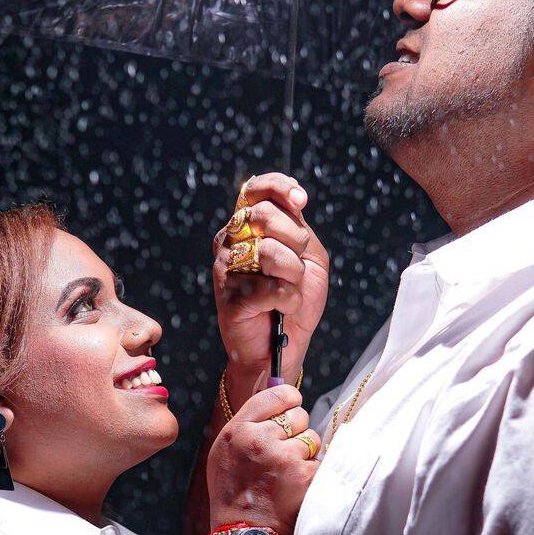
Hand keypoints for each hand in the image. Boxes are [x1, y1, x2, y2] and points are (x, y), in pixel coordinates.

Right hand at [207, 383, 320, 534]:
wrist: (246, 533)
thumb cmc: (234, 492)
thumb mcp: (225, 452)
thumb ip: (249, 423)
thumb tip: (280, 394)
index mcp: (237, 430)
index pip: (275, 395)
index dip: (289, 399)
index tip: (292, 405)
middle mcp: (259, 440)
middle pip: (298, 415)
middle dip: (296, 431)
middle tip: (283, 453)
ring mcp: (284, 458)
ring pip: (312, 438)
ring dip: (305, 453)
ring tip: (287, 473)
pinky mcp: (304, 475)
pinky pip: (320, 460)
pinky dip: (313, 471)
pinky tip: (296, 485)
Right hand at [213, 172, 329, 408]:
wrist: (282, 347)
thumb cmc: (294, 300)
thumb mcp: (309, 257)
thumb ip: (300, 227)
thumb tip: (296, 202)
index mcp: (248, 226)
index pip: (255, 189)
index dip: (279, 187)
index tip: (301, 202)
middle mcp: (230, 241)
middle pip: (264, 217)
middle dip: (296, 241)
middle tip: (297, 266)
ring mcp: (225, 268)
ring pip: (270, 253)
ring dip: (295, 276)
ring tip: (289, 292)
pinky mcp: (228, 297)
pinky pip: (272, 288)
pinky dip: (289, 300)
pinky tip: (281, 309)